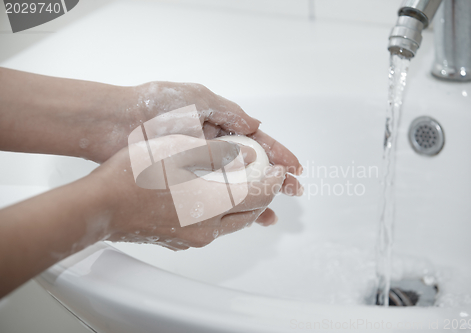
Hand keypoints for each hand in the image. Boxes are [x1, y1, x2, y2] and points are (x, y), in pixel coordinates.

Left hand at [0, 68, 302, 195]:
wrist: (113, 124)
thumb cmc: (153, 106)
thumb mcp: (197, 100)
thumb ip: (228, 112)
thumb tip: (256, 125)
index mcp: (219, 124)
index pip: (256, 142)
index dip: (278, 155)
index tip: (296, 168)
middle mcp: (211, 146)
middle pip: (251, 165)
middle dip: (274, 178)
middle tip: (293, 192)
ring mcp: (197, 164)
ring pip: (235, 185)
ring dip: (255, 197)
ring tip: (271, 212)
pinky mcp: (181, 179)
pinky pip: (212, 195)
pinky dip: (229, 205)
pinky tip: (239, 214)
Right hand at [92, 135, 286, 250]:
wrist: (101, 205)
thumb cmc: (136, 174)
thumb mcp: (180, 149)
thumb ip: (219, 151)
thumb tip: (247, 152)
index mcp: (213, 203)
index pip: (258, 195)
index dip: (273, 181)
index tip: (279, 171)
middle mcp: (208, 227)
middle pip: (248, 214)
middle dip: (263, 196)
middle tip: (268, 180)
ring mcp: (192, 238)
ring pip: (231, 224)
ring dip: (244, 208)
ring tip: (248, 192)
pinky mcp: (179, 242)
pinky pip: (212, 230)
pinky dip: (222, 216)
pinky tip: (215, 203)